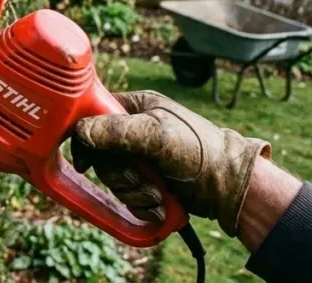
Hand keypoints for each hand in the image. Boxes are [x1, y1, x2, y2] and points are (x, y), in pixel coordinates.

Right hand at [72, 91, 269, 235]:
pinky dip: (142, 205)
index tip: (87, 163)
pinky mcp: (146, 181)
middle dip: (119, 175)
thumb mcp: (157, 135)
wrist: (230, 187)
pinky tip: (160, 204)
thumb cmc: (200, 151)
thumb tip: (81, 131)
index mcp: (134, 107)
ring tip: (158, 194)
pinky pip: (127, 196)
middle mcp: (133, 131)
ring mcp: (140, 158)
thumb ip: (117, 130)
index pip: (93, 117)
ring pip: (113, 179)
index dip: (86, 140)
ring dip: (134, 193)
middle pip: (101, 156)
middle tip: (140, 179)